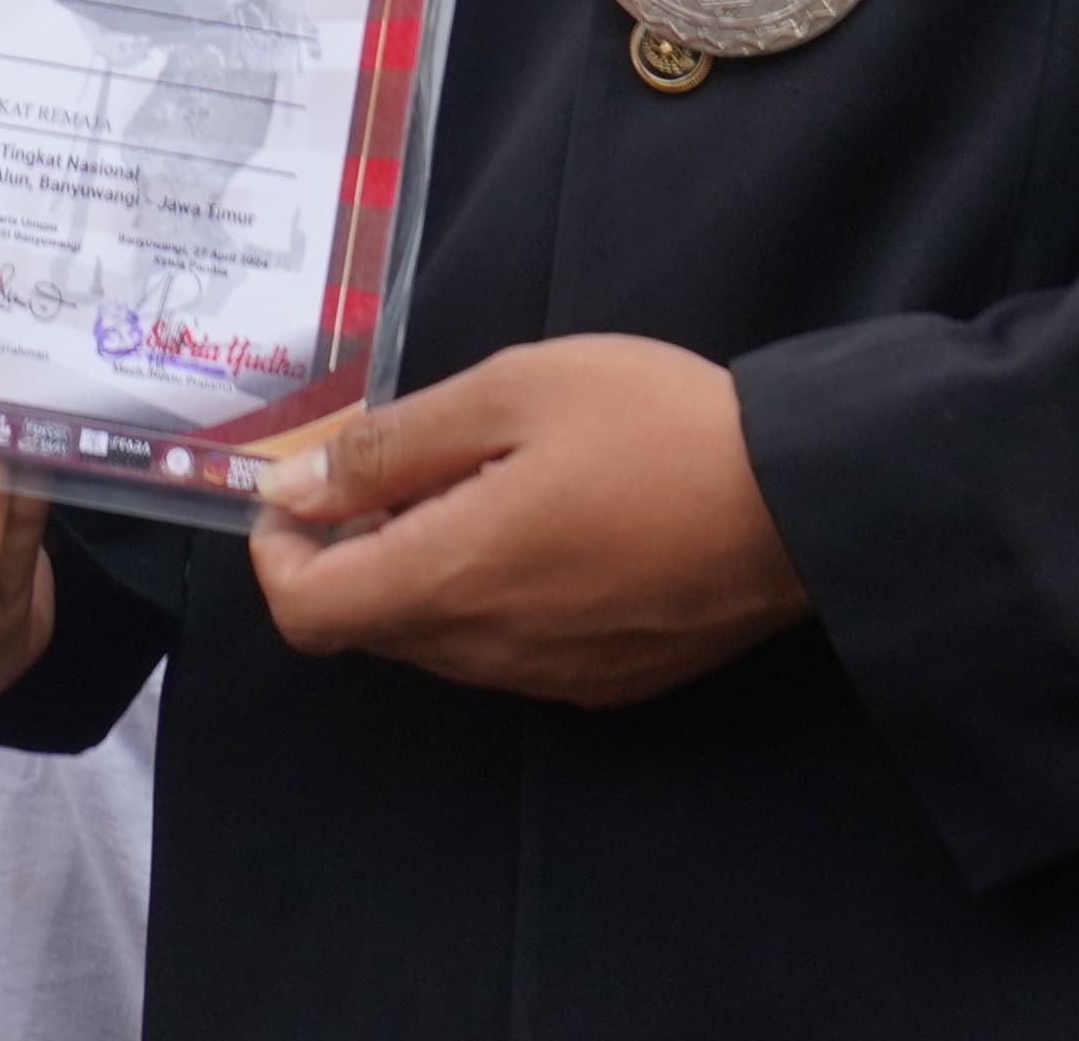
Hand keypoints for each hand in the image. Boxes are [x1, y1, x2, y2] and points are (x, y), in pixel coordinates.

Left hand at [247, 336, 805, 708]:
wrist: (800, 499)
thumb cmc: (651, 425)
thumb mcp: (510, 393)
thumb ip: (393, 446)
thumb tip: (294, 489)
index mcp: (453, 578)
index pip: (308, 614)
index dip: (278, 555)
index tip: (302, 490)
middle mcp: (490, 652)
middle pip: (369, 627)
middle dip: (354, 550)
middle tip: (400, 464)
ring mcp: (551, 678)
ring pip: (439, 640)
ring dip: (423, 572)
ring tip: (480, 481)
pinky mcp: (606, 684)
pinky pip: (507, 652)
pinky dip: (490, 597)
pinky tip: (545, 527)